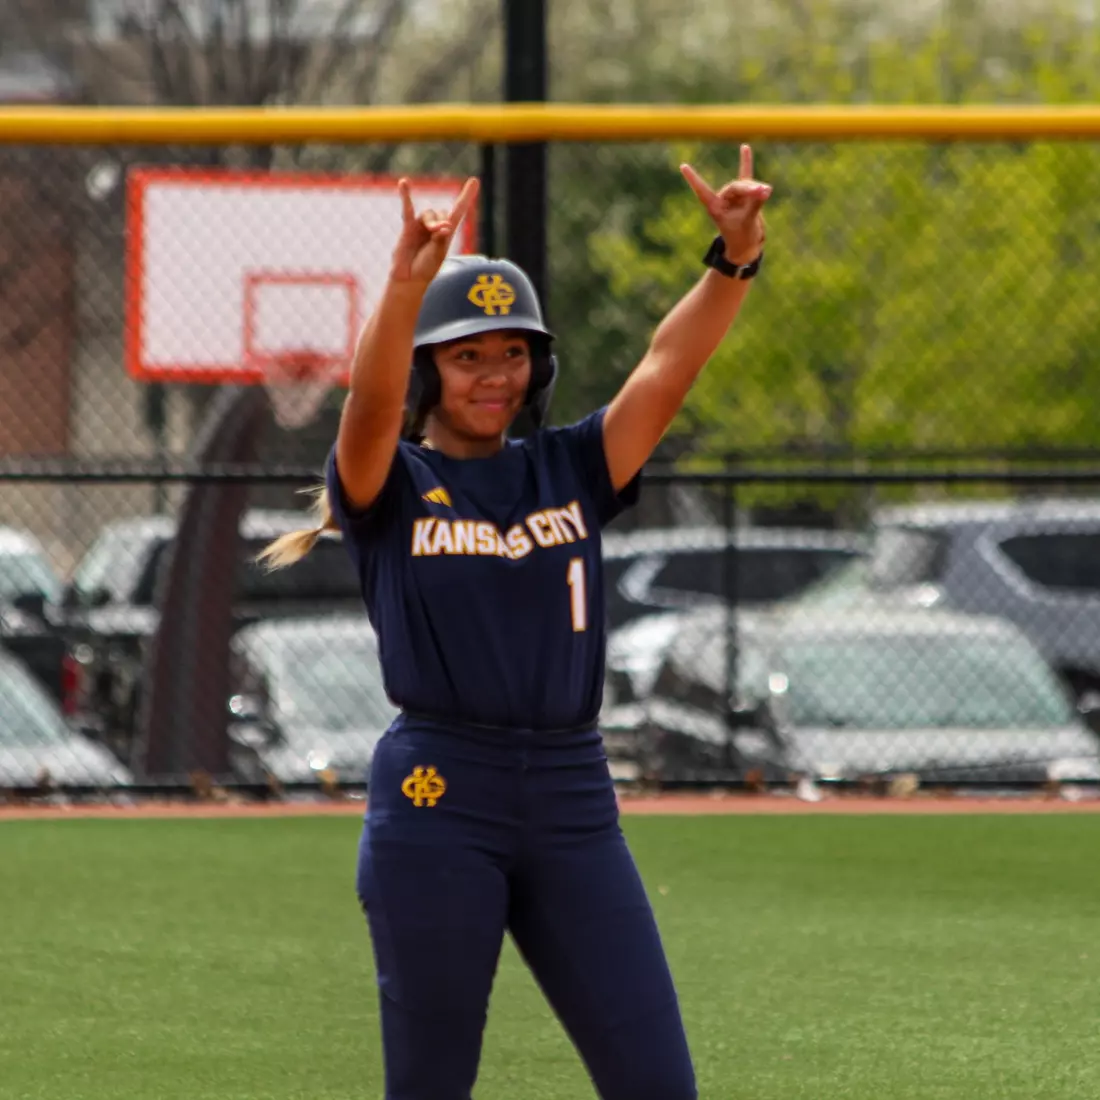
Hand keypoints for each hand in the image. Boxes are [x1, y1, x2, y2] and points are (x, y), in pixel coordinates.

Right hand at [390, 175, 479, 285]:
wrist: (410, 278)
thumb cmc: (426, 268)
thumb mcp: (437, 255)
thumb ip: (441, 240)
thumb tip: (445, 226)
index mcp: (447, 233)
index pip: (459, 210)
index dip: (466, 196)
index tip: (474, 181)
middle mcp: (435, 226)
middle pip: (442, 213)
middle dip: (442, 221)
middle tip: (440, 232)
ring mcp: (421, 226)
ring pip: (428, 214)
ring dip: (431, 221)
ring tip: (431, 232)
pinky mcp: (408, 228)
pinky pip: (407, 209)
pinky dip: (405, 196)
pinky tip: (403, 183)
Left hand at [680, 144, 770, 265]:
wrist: (747, 245)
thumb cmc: (742, 236)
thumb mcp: (748, 221)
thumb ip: (755, 204)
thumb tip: (765, 189)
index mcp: (715, 207)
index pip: (702, 191)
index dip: (694, 179)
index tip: (683, 166)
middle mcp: (722, 199)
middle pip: (735, 187)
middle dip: (749, 190)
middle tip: (762, 192)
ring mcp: (733, 196)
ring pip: (745, 185)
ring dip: (756, 189)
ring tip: (767, 192)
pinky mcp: (744, 194)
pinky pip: (745, 175)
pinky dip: (745, 162)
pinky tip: (745, 147)